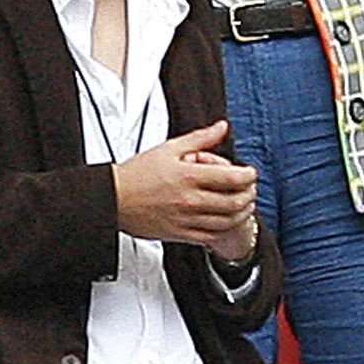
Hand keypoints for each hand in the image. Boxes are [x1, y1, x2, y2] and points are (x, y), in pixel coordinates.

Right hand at [113, 120, 259, 249]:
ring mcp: (185, 219)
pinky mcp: (179, 234)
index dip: (249, 175)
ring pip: (227, 221)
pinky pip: (211, 236)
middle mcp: (189, 200)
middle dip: (250, 194)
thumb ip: (200, 138)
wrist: (111, 199)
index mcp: (188, 176)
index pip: (232, 178)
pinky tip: (227, 220)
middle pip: (234, 202)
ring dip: (242, 213)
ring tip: (245, 204)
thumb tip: (222, 127)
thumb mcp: (169, 149)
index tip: (251, 173)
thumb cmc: (137, 174)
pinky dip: (225, 228)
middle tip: (251, 189)